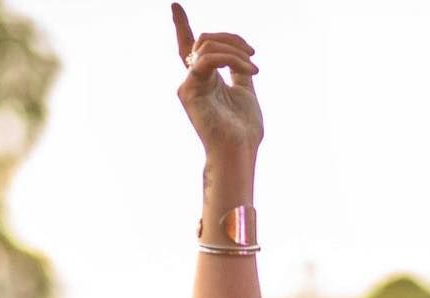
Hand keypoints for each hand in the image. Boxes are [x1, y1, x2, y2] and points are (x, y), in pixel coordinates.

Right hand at [172, 4, 261, 157]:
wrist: (239, 150)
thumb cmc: (244, 129)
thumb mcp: (245, 90)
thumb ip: (239, 70)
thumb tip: (242, 54)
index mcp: (205, 80)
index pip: (191, 48)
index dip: (182, 26)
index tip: (175, 6)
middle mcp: (193, 81)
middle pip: (204, 41)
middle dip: (230, 39)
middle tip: (252, 54)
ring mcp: (189, 86)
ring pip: (206, 47)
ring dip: (235, 51)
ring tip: (254, 67)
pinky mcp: (189, 91)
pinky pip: (207, 60)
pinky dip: (229, 58)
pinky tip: (249, 68)